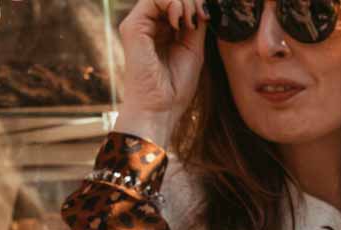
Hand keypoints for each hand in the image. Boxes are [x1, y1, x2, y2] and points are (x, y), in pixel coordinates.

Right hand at [113, 0, 208, 148]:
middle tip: (202, 17)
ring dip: (184, 2)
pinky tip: (180, 23)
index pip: (178, 3)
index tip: (207, 17)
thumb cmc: (176, 86)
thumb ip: (196, 24)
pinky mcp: (133, 27)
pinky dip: (172, 4)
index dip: (195, 4)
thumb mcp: (193, 49)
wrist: (160, 108)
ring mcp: (139, 24)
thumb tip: (202, 4)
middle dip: (191, 1)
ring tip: (191, 21)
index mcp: (162, 30)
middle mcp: (149, 24)